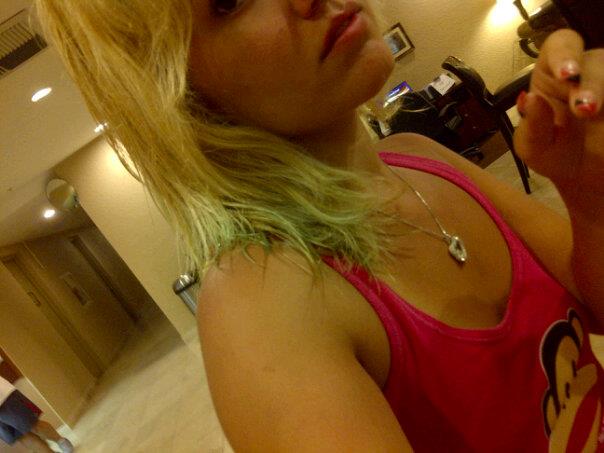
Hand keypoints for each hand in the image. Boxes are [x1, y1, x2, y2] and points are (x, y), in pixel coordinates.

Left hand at [514, 29, 603, 220]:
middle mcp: (587, 70)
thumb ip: (532, 125)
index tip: (567, 74)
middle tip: (586, 110)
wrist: (584, 177)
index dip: (565, 54)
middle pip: (596, 61)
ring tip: (596, 115)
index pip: (560, 46)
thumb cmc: (554, 154)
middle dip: (592, 84)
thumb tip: (529, 99)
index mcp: (552, 74)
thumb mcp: (534, 147)